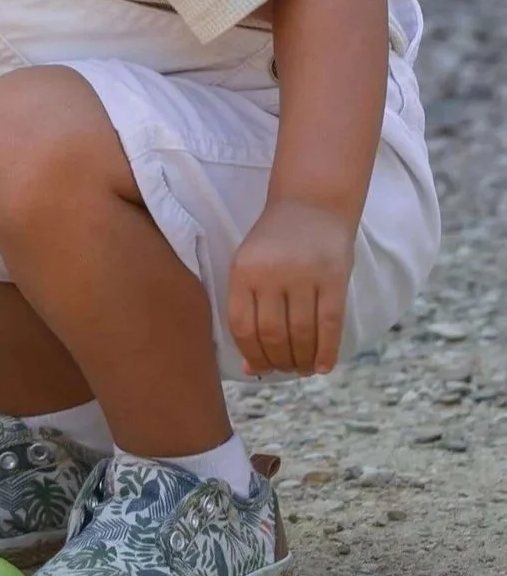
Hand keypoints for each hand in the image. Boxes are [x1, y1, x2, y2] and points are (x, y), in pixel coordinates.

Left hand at [226, 198, 354, 375]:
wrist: (311, 204)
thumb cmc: (275, 242)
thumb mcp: (248, 264)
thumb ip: (247, 307)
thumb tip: (251, 364)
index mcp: (242, 271)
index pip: (242, 326)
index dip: (250, 354)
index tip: (258, 368)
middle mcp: (271, 275)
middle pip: (272, 334)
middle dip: (277, 361)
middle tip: (283, 371)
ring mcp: (304, 276)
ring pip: (301, 333)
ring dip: (301, 360)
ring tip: (302, 370)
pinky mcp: (333, 279)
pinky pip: (330, 324)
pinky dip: (326, 351)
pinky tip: (323, 366)